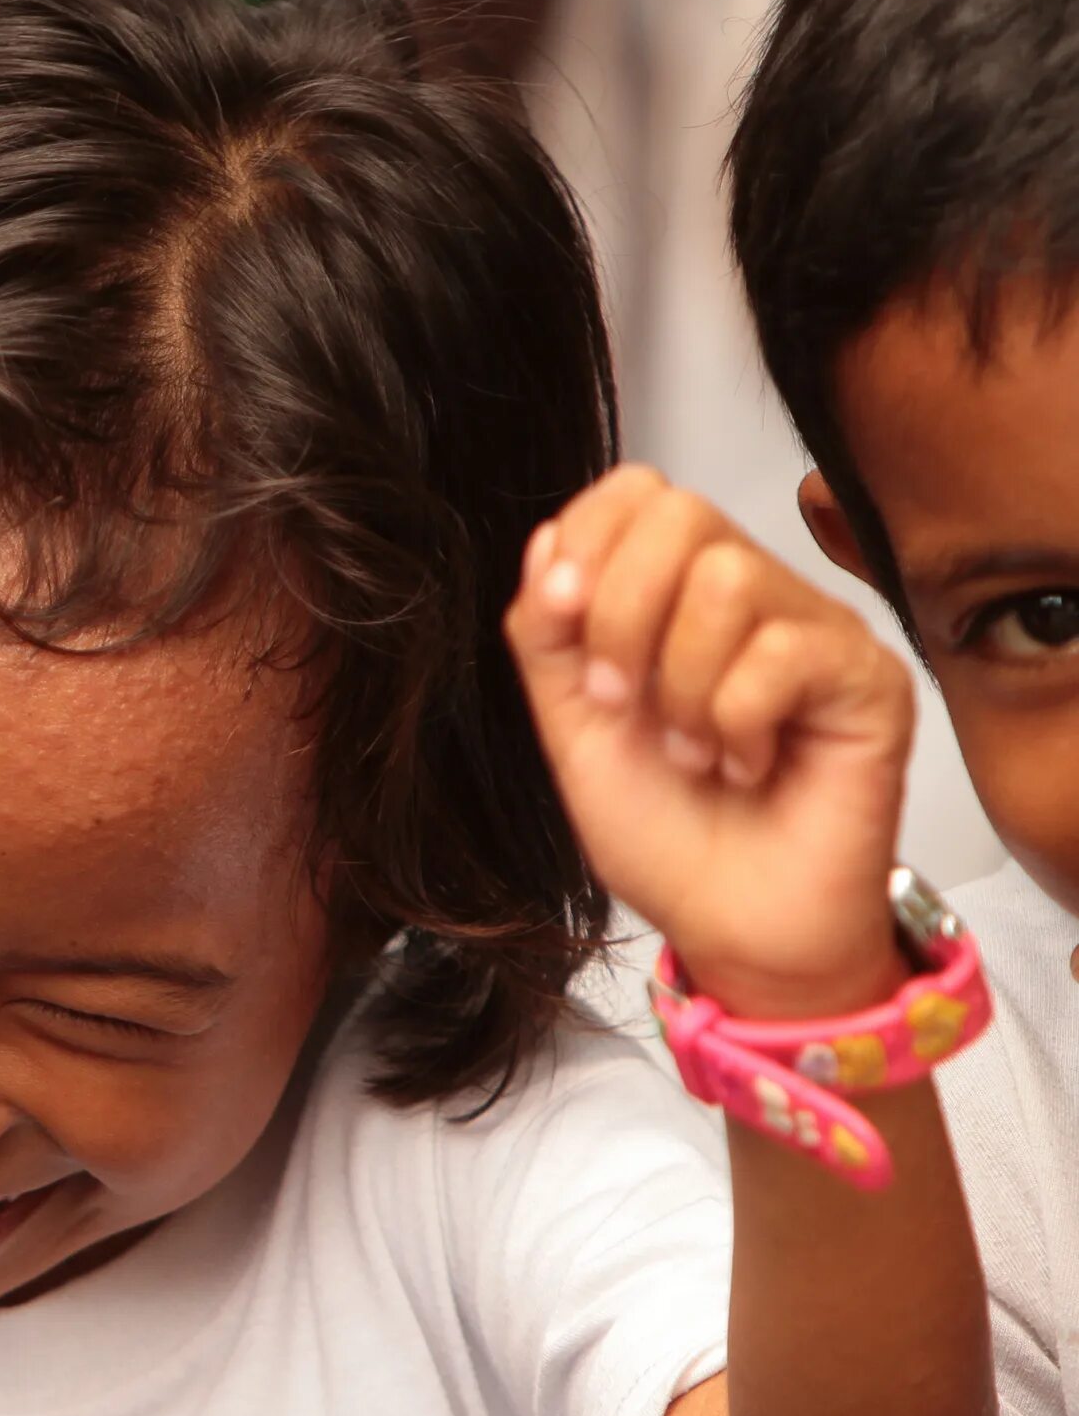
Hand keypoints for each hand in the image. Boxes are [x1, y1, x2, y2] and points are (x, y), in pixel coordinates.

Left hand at [508, 467, 913, 1018]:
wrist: (727, 924)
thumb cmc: (664, 832)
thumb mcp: (571, 725)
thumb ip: (546, 633)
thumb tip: (549, 541)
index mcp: (676, 595)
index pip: (639, 491)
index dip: (588, 540)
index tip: (560, 619)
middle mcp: (754, 597)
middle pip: (682, 515)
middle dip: (622, 615)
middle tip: (622, 704)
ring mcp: (816, 631)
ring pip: (730, 580)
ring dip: (681, 685)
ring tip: (693, 751)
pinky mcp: (869, 678)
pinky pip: (782, 652)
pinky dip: (737, 722)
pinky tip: (746, 765)